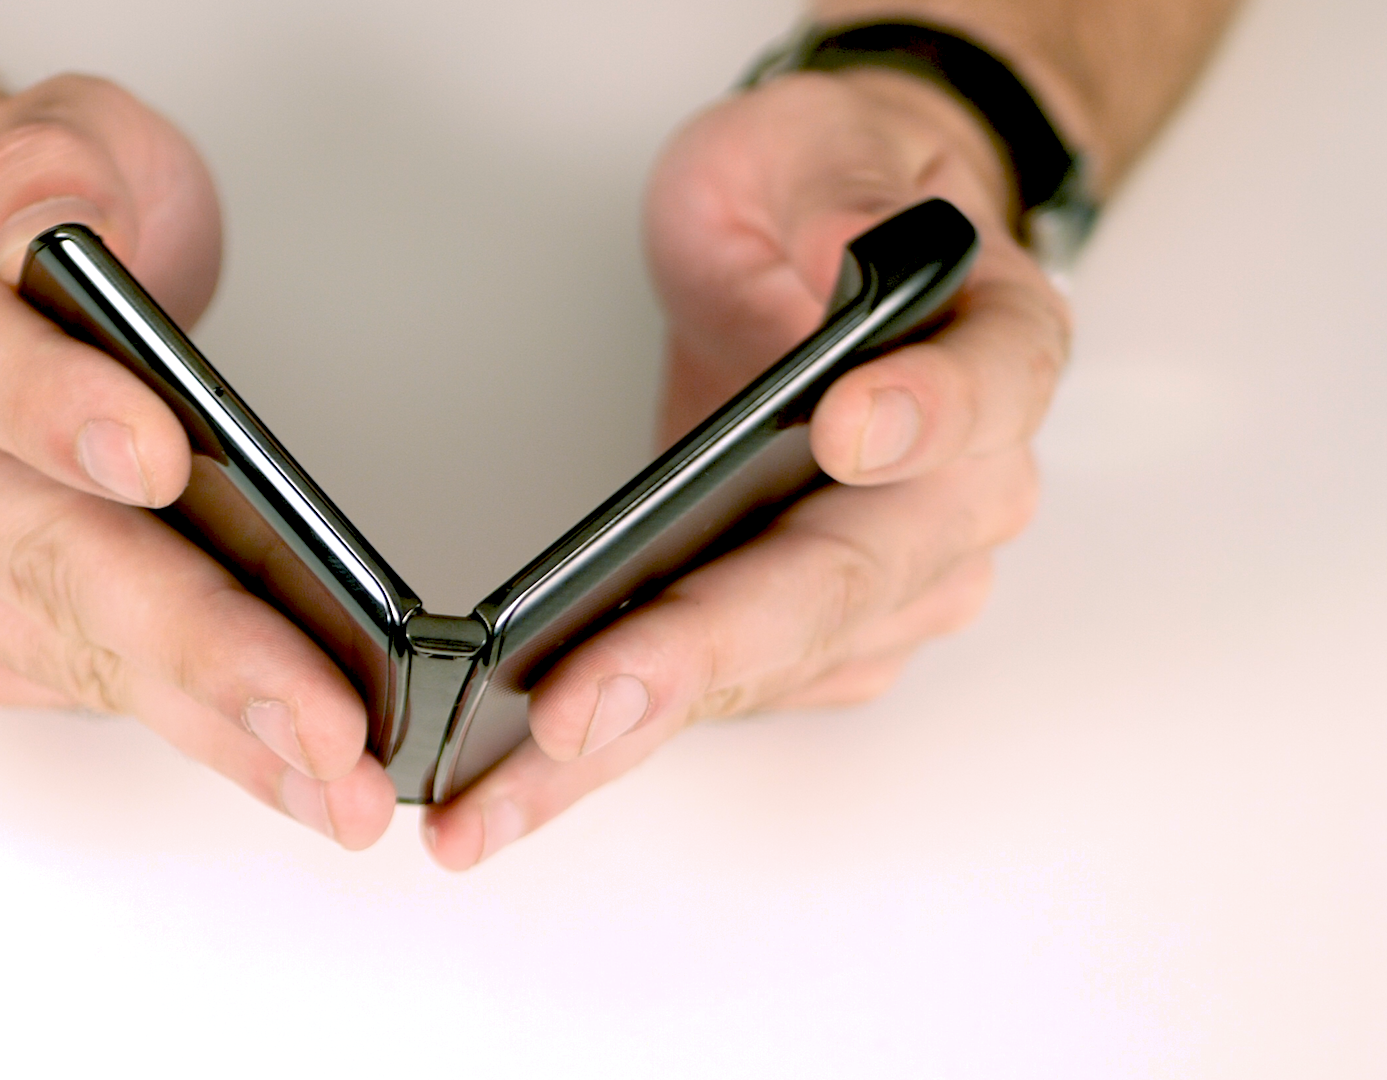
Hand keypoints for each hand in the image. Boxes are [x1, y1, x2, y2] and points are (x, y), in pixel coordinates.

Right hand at [0, 75, 395, 847]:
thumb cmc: (12, 211)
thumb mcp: (49, 129)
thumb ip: (53, 161)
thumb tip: (56, 232)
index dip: (42, 408)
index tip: (158, 460)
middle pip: (23, 548)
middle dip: (186, 634)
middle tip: (313, 708)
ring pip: (69, 648)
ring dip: (212, 719)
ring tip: (338, 771)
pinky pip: (87, 690)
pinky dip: (198, 730)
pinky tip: (289, 760)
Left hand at [423, 69, 1066, 867]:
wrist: (821, 255)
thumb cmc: (814, 201)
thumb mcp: (810, 141)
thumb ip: (832, 188)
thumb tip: (842, 260)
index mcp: (994, 350)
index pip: (982, 391)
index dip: (924, 417)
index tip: (844, 432)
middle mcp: (965, 490)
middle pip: (842, 585)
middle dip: (702, 651)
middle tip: (577, 707)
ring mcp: (897, 581)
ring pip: (769, 674)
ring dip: (634, 737)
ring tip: (498, 793)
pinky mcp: (822, 638)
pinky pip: (728, 699)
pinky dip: (622, 749)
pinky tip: (519, 785)